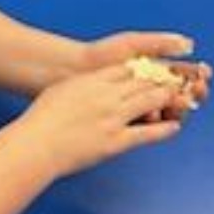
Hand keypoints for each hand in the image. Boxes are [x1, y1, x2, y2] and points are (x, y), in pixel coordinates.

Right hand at [15, 64, 182, 178]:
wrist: (36, 143)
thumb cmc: (41, 119)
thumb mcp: (60, 90)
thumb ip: (82, 85)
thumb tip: (92, 84)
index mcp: (91, 81)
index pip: (126, 69)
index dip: (143, 69)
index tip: (151, 71)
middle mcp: (106, 96)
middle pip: (143, 82)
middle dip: (160, 81)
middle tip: (172, 82)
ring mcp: (113, 118)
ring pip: (150, 102)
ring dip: (166, 99)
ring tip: (177, 99)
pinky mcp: (116, 141)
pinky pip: (147, 133)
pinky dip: (164, 130)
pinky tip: (173, 127)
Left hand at [83, 31, 211, 119]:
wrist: (71, 69)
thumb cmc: (100, 54)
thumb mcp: (132, 43)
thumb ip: (160, 42)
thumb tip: (188, 44)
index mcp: (154, 69)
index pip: (183, 75)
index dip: (195, 76)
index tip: (202, 74)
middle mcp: (149, 88)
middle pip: (180, 94)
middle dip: (192, 92)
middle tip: (198, 90)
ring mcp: (138, 104)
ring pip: (167, 110)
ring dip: (178, 107)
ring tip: (180, 101)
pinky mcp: (128, 118)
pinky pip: (148, 122)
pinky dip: (156, 119)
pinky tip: (158, 114)